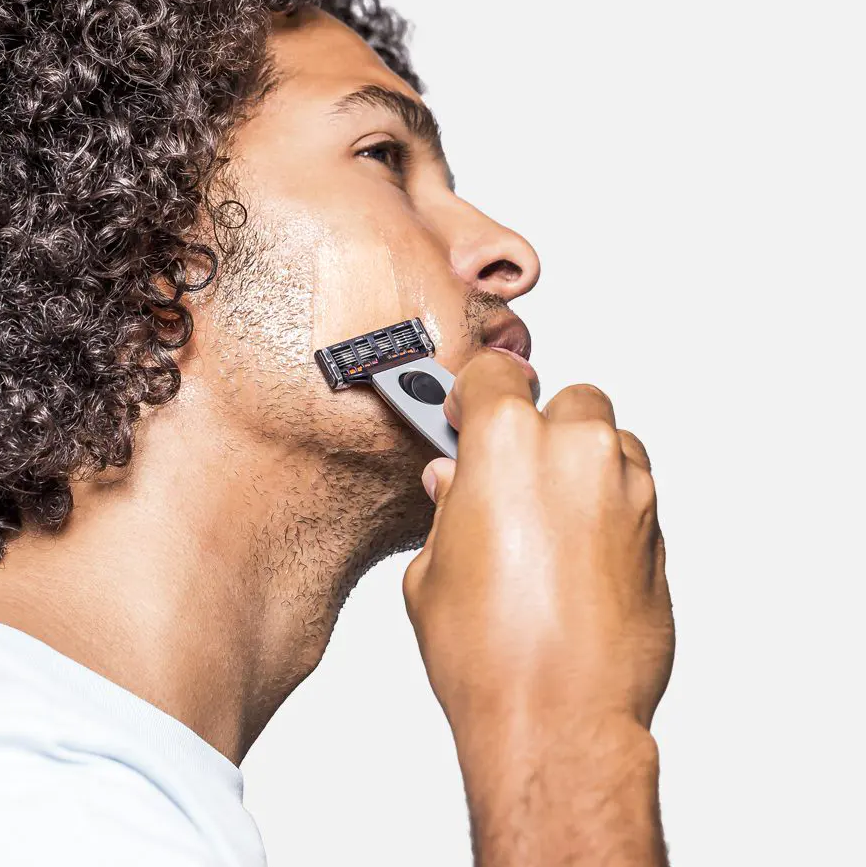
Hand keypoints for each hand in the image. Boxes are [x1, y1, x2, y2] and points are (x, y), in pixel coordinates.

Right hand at [402, 349, 673, 741]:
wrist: (559, 720)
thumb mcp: (433, 570)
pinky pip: (634, 491)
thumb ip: (448, 509)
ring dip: (580, 463)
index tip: (468, 412)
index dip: (475, 394)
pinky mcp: (660, 532)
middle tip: (510, 474)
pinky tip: (578, 554)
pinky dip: (609, 504)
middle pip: (566, 399)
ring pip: (609, 442)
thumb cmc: (490, 654)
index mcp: (508, 444)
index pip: (494, 374)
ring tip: (547, 518)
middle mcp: (576, 452)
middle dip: (539, 426)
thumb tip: (453, 485)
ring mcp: (628, 490)